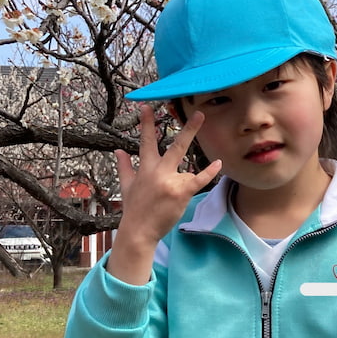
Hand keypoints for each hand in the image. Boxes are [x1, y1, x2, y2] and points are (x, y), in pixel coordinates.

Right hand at [107, 106, 221, 282]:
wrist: (138, 231)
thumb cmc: (134, 208)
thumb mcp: (126, 185)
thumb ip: (125, 165)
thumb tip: (118, 150)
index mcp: (145, 167)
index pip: (146, 141)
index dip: (147, 123)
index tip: (147, 106)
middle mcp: (158, 171)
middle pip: (176, 146)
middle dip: (188, 129)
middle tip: (199, 113)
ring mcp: (170, 181)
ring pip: (187, 170)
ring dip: (182, 183)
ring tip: (167, 201)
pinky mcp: (181, 192)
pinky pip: (198, 179)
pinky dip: (209, 172)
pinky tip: (218, 163)